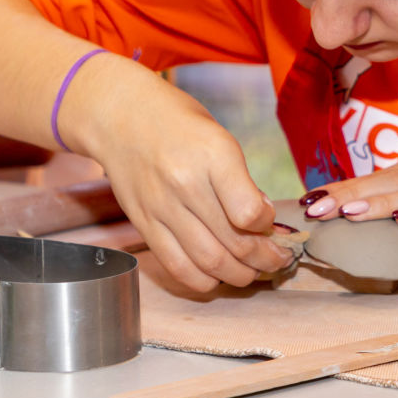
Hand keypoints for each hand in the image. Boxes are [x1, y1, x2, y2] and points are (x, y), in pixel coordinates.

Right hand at [80, 62, 292, 291]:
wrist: (120, 116)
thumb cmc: (178, 123)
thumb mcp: (219, 138)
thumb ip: (240, 180)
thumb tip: (262, 219)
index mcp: (213, 155)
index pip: (249, 212)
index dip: (268, 225)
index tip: (271, 221)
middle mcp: (186, 183)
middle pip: (234, 242)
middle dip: (265, 259)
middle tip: (277, 260)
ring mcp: (162, 208)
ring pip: (210, 262)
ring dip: (240, 275)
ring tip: (253, 272)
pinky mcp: (144, 224)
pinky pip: (177, 266)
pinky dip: (203, 280)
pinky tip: (218, 276)